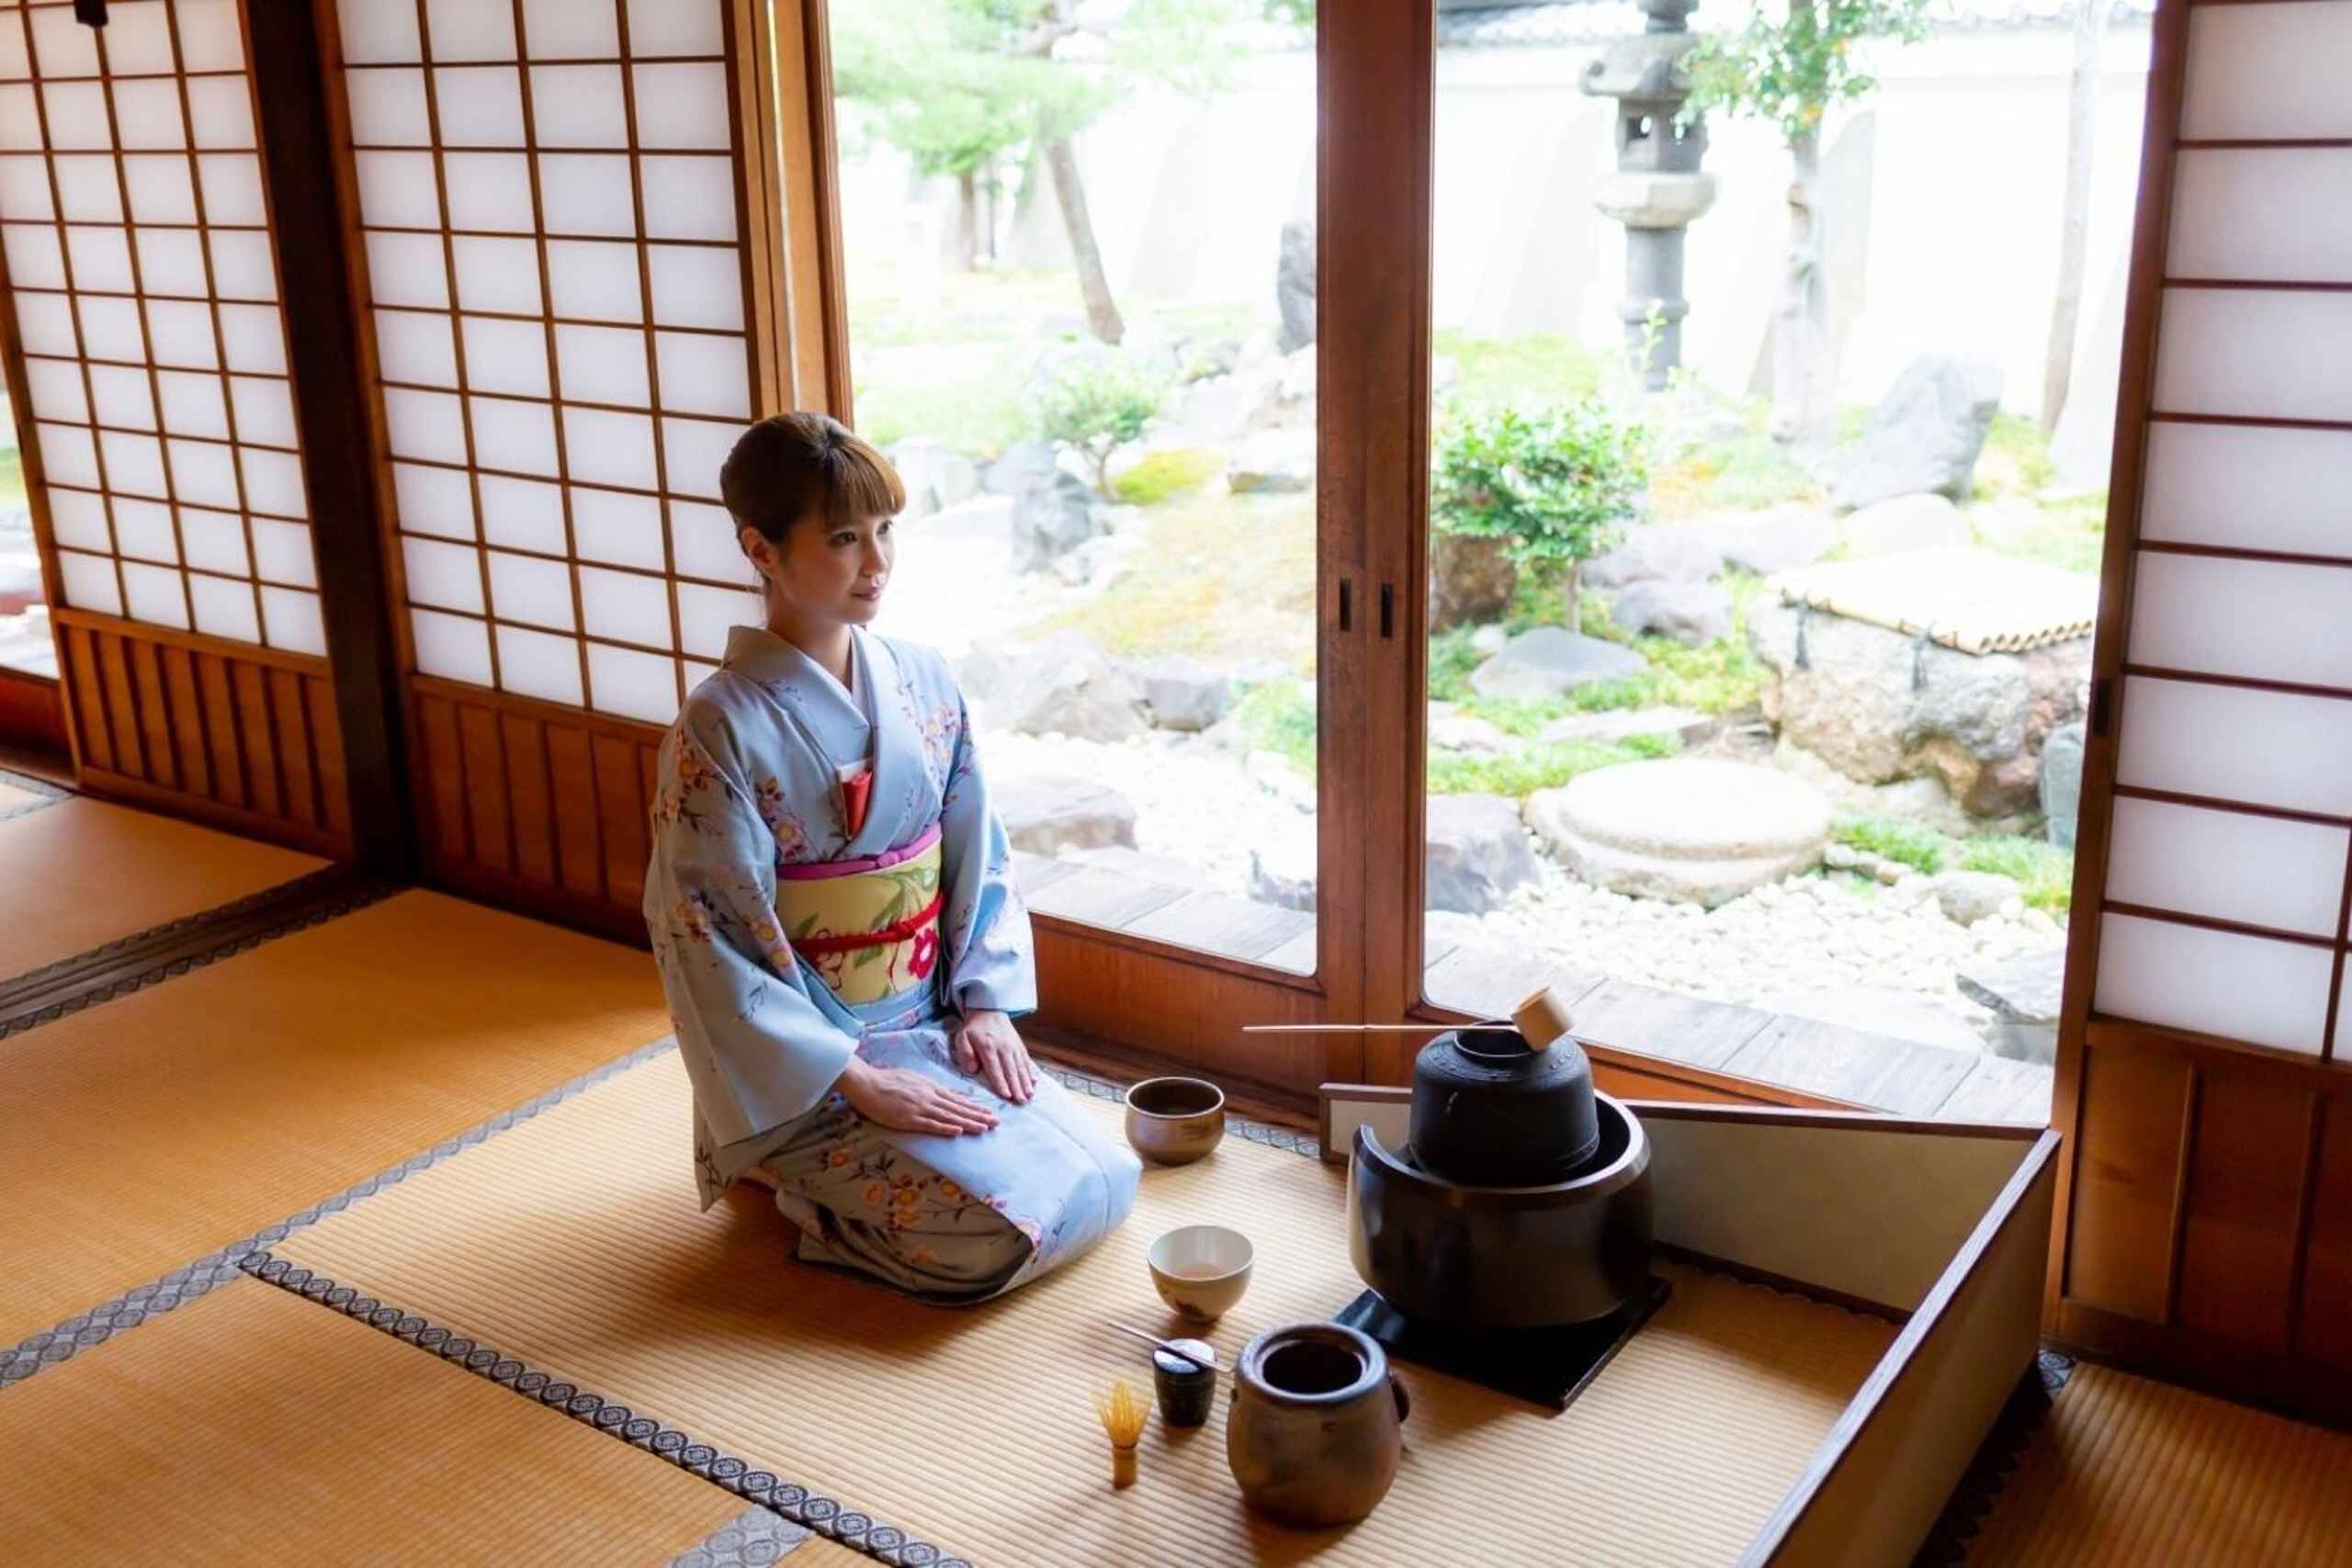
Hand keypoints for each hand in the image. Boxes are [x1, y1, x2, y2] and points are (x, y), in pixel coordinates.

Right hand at [836, 1057, 998, 1136]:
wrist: (867, 1083)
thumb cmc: (887, 1080)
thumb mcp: (914, 1078)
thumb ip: (929, 1087)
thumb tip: (943, 1093)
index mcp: (930, 1087)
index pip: (957, 1099)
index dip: (974, 1107)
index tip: (988, 1113)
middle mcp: (929, 1097)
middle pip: (959, 1108)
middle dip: (978, 1116)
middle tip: (996, 1123)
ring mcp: (920, 1107)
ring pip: (950, 1116)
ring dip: (968, 1123)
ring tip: (984, 1128)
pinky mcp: (909, 1118)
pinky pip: (930, 1124)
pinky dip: (945, 1128)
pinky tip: (958, 1131)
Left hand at [954, 1009, 1037, 1104]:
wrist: (989, 1010)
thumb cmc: (974, 1029)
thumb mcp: (962, 1037)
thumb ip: (965, 1053)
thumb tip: (973, 1070)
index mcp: (987, 1047)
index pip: (995, 1068)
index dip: (1001, 1082)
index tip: (1006, 1095)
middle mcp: (1003, 1047)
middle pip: (1010, 1070)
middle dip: (1016, 1087)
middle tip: (1021, 1101)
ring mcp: (1013, 1046)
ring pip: (1020, 1067)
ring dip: (1025, 1082)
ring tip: (1029, 1095)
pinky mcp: (1019, 1045)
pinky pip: (1026, 1059)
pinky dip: (1031, 1071)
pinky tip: (1035, 1081)